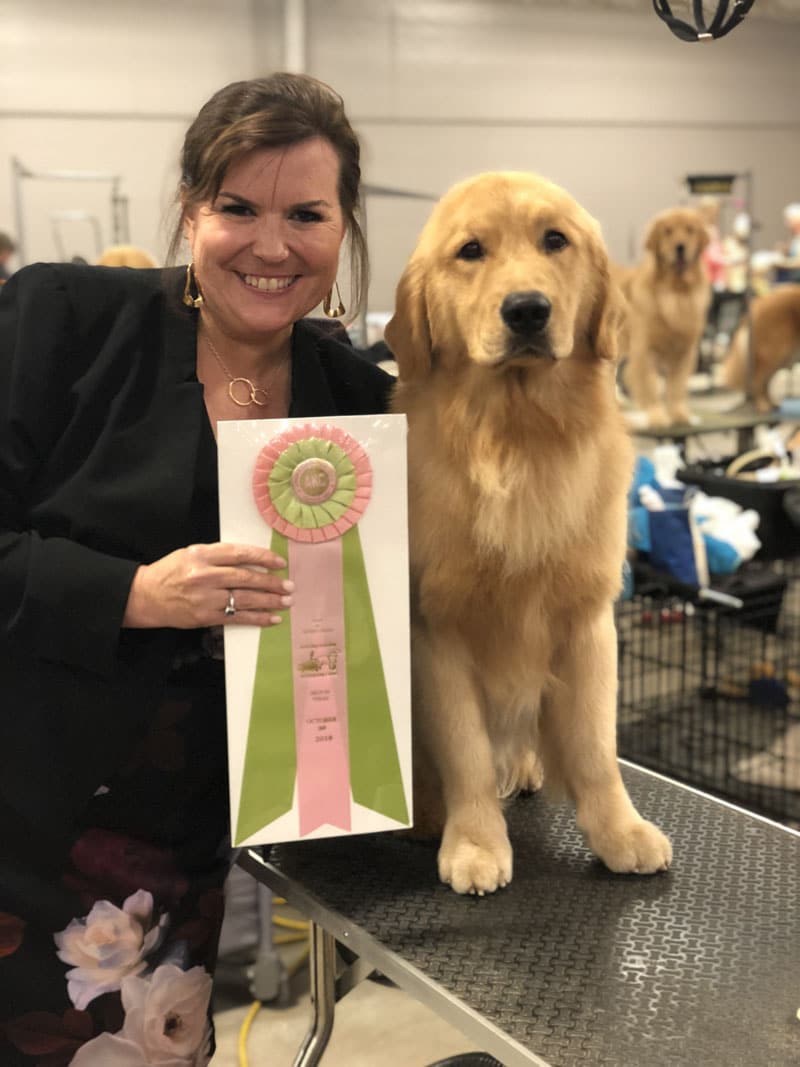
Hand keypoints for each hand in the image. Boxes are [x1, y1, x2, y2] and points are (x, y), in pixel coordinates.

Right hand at [122, 542, 292, 628]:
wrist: (145, 596)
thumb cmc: (170, 572)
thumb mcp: (191, 553)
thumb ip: (218, 555)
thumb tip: (252, 560)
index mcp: (202, 555)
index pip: (239, 554)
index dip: (262, 557)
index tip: (279, 563)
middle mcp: (204, 575)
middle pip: (245, 578)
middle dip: (271, 582)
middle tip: (289, 586)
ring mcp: (205, 598)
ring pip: (244, 598)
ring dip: (269, 601)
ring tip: (286, 601)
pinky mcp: (205, 617)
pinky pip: (237, 617)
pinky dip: (257, 618)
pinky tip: (272, 618)